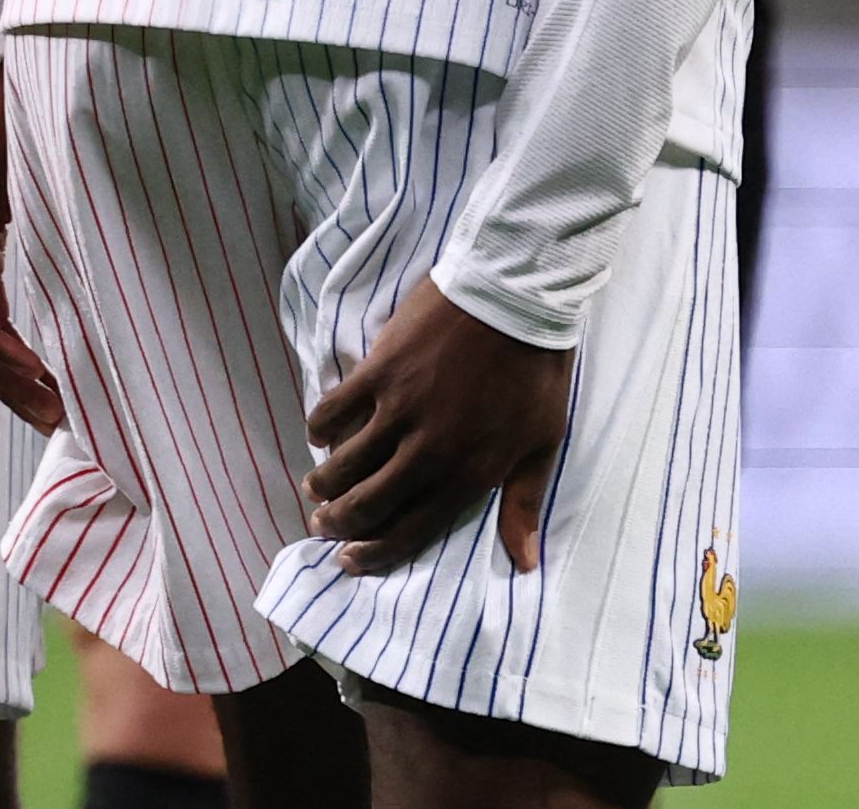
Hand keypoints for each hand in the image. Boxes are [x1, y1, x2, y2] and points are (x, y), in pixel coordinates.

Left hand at [0, 69, 62, 434]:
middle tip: (55, 419)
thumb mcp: (35, 176)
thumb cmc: (7, 106)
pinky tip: (28, 365)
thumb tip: (90, 246)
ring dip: (8, 375)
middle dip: (14, 385)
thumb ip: (48, 215)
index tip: (56, 391)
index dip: (17, 361)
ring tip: (48, 405)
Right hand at [300, 275, 573, 577]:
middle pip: (367, 505)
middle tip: (323, 524)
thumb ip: (523, 503)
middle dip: (338, 524)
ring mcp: (400, 410)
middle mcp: (428, 451)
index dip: (373, 553)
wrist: (519, 295)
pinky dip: (319, 426)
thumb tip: (524, 563)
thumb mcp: (543, 442)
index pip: (409, 532)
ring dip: (323, 484)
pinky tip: (317, 433)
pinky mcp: (380, 370)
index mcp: (468, 474)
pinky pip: (334, 408)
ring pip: (344, 464)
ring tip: (315, 488)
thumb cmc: (536, 371)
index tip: (349, 560)